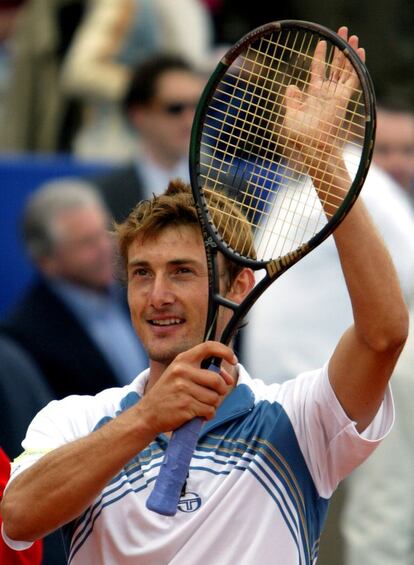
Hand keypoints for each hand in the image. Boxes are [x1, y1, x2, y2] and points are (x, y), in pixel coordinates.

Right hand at [137, 341, 236, 434]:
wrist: (148, 413)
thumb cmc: (168, 394)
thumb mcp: (179, 375)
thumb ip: (201, 372)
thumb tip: (227, 378)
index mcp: (182, 360)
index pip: (209, 347)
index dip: (225, 351)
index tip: (233, 359)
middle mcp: (182, 371)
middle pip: (217, 380)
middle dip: (220, 390)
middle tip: (214, 395)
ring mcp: (183, 388)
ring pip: (215, 398)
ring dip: (212, 405)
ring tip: (200, 405)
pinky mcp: (186, 405)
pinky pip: (209, 410)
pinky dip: (207, 415)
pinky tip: (197, 414)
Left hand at [281, 27, 364, 173]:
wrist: (313, 146)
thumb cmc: (300, 136)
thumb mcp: (291, 116)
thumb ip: (292, 101)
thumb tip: (291, 86)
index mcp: (313, 96)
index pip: (318, 71)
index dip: (319, 57)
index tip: (321, 44)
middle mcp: (326, 93)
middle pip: (334, 66)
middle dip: (338, 49)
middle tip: (341, 32)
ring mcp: (336, 95)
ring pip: (345, 69)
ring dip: (348, 52)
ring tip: (351, 36)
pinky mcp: (343, 98)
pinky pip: (352, 78)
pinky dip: (356, 64)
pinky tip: (359, 51)